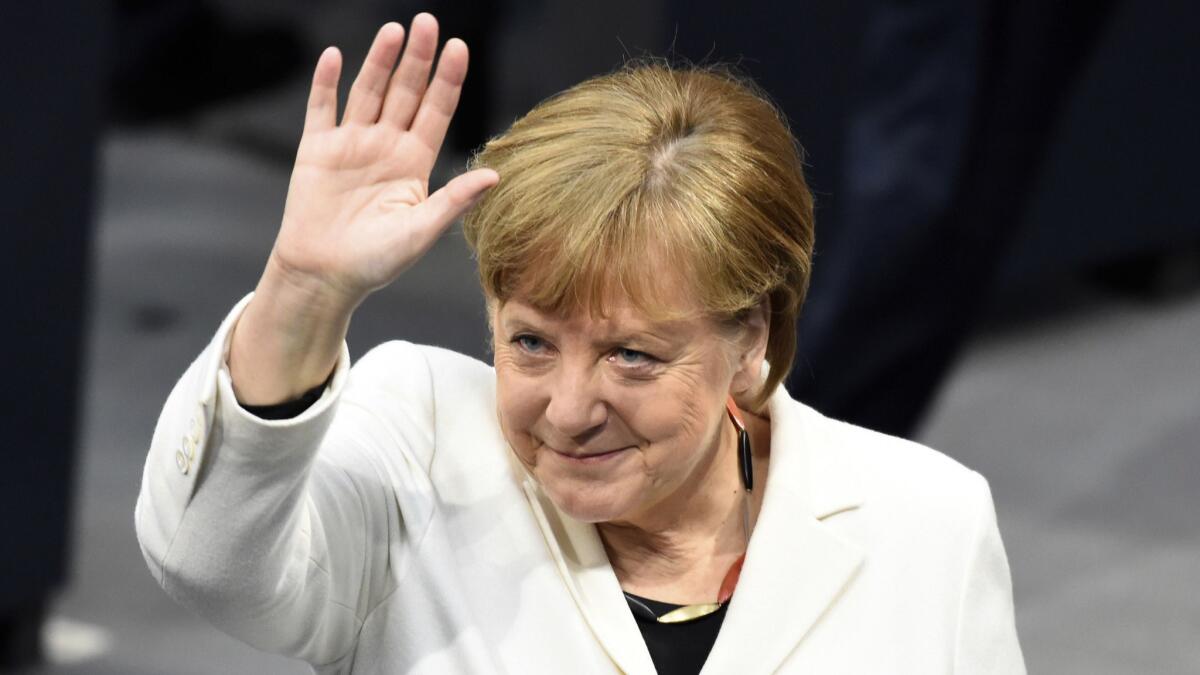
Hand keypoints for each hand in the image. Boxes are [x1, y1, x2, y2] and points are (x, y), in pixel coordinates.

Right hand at [269, 15, 497, 304]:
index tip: (459, 48)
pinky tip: (334, 56)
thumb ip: (455, 200)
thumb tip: (495, 176)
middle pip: (405, 92)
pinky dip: (325, 83)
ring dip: (379, 61)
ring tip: (393, 30)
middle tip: (428, 22)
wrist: (324, 276)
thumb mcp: (421, 231)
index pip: (435, 111)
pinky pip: (320, 108)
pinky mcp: (316, 150)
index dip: (447, 80)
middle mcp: (385, 146)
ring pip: (367, 92)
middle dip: (417, 58)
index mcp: (414, 163)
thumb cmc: (376, 262)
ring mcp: (351, 144)